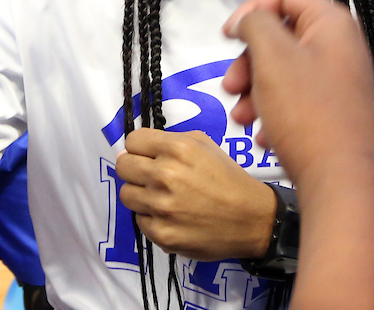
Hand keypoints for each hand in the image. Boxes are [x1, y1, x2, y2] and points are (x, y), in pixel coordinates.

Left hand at [116, 129, 276, 260]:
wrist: (251, 219)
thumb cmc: (228, 179)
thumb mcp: (205, 145)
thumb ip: (170, 140)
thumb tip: (136, 149)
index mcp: (177, 149)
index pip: (132, 141)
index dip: (140, 148)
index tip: (147, 155)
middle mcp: (165, 175)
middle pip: (123, 166)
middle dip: (135, 169)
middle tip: (151, 176)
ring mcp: (161, 207)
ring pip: (126, 194)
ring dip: (140, 194)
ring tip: (161, 197)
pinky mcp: (161, 234)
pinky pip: (139, 220)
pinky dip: (152, 218)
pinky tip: (171, 216)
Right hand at [223, 0, 373, 309]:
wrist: (343, 181)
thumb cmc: (308, 111)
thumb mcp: (272, 56)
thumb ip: (256, 24)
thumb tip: (247, 19)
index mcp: (332, 23)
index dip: (251, 9)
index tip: (227, 36)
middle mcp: (342, 48)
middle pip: (282, 36)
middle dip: (249, 61)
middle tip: (229, 87)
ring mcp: (342, 82)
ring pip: (285, 73)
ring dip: (256, 91)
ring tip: (242, 118)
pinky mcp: (338, 114)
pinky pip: (298, 102)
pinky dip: (275, 114)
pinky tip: (264, 137)